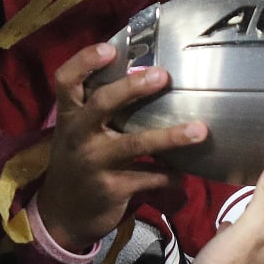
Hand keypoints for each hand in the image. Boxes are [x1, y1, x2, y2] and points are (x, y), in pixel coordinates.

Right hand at [38, 43, 206, 251]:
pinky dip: (170, 176)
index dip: (85, 62)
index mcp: (69, 117)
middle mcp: (79, 135)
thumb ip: (97, 109)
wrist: (62, 215)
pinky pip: (149, 177)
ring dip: (170, 136)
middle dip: (132, 88)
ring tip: (200, 130)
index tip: (110, 48)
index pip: (66, 81)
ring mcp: (95, 163)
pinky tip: (184, 175)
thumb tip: (144, 73)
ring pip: (135, 144)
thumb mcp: (76, 133)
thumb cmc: (77, 162)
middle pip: (102, 104)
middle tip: (163, 76)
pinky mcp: (112, 189)